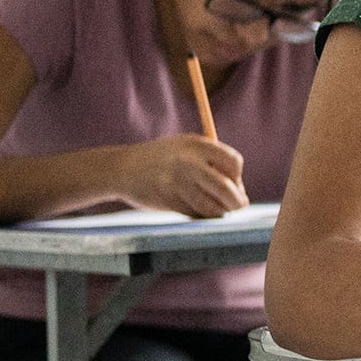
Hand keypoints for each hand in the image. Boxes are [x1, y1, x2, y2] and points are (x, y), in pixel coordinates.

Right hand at [116, 134, 248, 217]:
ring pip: (212, 205)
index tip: (234, 183)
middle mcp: (188, 161)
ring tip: (220, 211)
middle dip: (237, 201)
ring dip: (221, 212)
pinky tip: (201, 213)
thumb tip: (239, 189)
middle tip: (239, 206)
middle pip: (226, 187)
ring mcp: (176, 182)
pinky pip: (195, 214)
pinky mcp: (167, 200)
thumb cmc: (160, 159)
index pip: (233, 162)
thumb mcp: (184, 147)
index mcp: (196, 144)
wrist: (120, 168)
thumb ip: (210, 161)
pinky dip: (203, 217)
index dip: (237, 176)